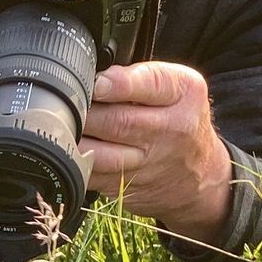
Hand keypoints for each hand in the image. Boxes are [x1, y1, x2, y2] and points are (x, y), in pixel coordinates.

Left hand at [82, 60, 233, 239]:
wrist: (201, 172)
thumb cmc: (181, 119)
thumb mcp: (178, 86)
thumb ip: (140, 76)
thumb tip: (94, 75)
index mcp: (184, 94)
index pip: (150, 84)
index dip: (117, 84)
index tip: (96, 84)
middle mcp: (172, 130)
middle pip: (118, 121)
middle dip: (85, 111)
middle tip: (65, 101)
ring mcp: (151, 164)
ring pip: (102, 155)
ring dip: (75, 140)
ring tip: (59, 127)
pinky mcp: (131, 187)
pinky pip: (95, 175)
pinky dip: (77, 162)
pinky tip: (68, 150)